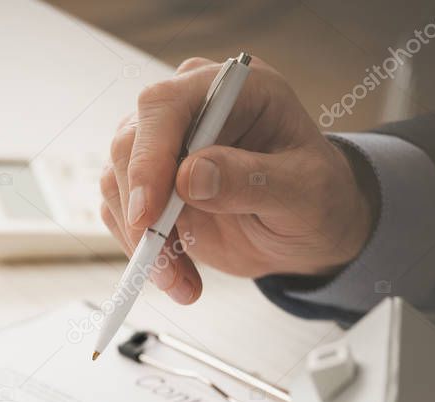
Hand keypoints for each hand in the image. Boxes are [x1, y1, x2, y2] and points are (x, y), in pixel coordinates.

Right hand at [99, 56, 376, 303]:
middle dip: (138, 210)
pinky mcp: (149, 185)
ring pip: (117, 184)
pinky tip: (179, 277)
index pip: (167, 105)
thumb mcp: (305, 192)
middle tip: (160, 261)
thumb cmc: (317, 197)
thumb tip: (190, 176)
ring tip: (180, 279)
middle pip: (130, 144)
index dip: (149, 156)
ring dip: (140, 240)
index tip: (148, 212)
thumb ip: (253, 180)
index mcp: (233, 88)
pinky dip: (142, 252)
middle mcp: (190, 108)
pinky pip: (123, 215)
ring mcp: (164, 146)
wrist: (307, 228)